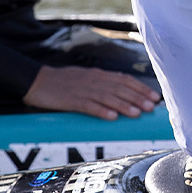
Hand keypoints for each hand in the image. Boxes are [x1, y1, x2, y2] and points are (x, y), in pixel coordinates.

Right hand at [23, 65, 161, 120]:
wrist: (36, 80)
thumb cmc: (62, 82)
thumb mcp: (85, 79)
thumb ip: (102, 85)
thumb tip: (122, 94)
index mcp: (97, 75)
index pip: (124, 80)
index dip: (140, 88)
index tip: (154, 97)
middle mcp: (93, 80)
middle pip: (119, 88)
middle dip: (137, 98)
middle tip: (151, 107)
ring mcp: (82, 90)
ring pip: (107, 97)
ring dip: (124, 105)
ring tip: (137, 113)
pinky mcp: (70, 100)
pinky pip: (88, 106)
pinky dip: (101, 111)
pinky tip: (111, 117)